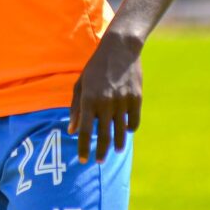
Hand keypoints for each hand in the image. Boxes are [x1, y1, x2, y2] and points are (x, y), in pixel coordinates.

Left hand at [69, 33, 142, 164]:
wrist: (120, 48)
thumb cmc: (95, 67)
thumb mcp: (81, 84)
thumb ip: (76, 108)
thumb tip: (73, 131)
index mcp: (89, 100)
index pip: (86, 131)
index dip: (84, 148)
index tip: (83, 160)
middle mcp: (106, 103)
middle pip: (104, 136)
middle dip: (101, 152)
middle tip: (99, 161)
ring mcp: (122, 102)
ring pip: (121, 132)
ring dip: (118, 145)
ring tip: (115, 151)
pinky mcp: (136, 99)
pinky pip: (133, 122)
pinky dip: (129, 128)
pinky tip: (126, 131)